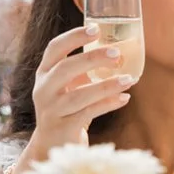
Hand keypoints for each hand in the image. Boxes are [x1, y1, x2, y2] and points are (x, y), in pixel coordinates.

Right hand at [15, 23, 133, 173]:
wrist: (52, 144)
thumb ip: (85, 69)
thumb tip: (121, 50)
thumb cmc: (67, 108)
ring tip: (130, 79)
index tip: (95, 29)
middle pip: (65, 68)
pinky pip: (88, 114)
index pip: (54, 48)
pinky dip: (108, 104)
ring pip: (79, 95)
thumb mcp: (69, 85)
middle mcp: (43, 90)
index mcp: (44, 73)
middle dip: (92, 59)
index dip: (74, 37)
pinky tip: (125, 98)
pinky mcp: (62, 128)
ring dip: (107, 86)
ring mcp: (51, 110)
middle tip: (117, 53)